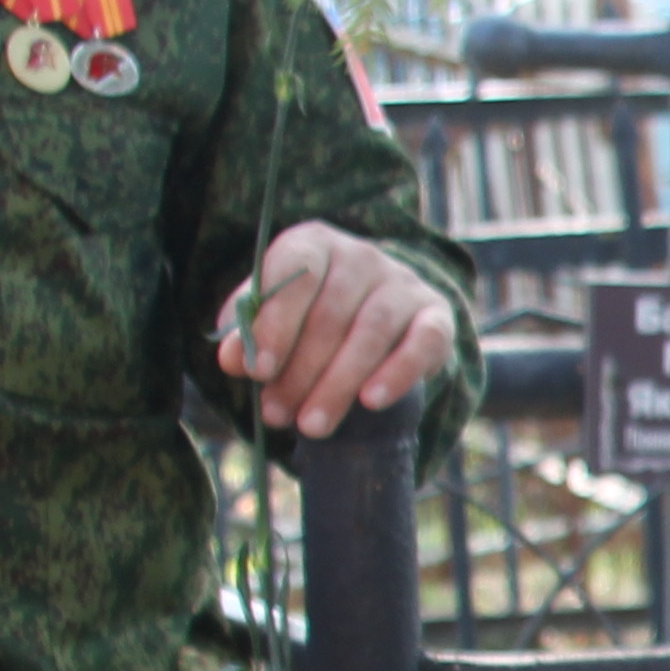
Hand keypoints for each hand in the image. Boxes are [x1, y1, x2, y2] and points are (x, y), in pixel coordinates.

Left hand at [214, 224, 452, 440]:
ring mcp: (403, 283)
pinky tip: (371, 402)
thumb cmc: (311, 317)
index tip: (256, 371)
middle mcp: (362, 256)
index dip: (275, 324)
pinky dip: (398, 373)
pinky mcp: (437, 315)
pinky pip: (423, 342)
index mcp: (314, 244)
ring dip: (339, 383)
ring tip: (312, 426)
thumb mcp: (273, 319)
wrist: (381, 316)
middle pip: (331, 313)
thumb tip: (232, 359)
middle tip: (276, 415)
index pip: (295, 274)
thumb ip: (249, 334)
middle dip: (300, 370)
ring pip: (372, 332)